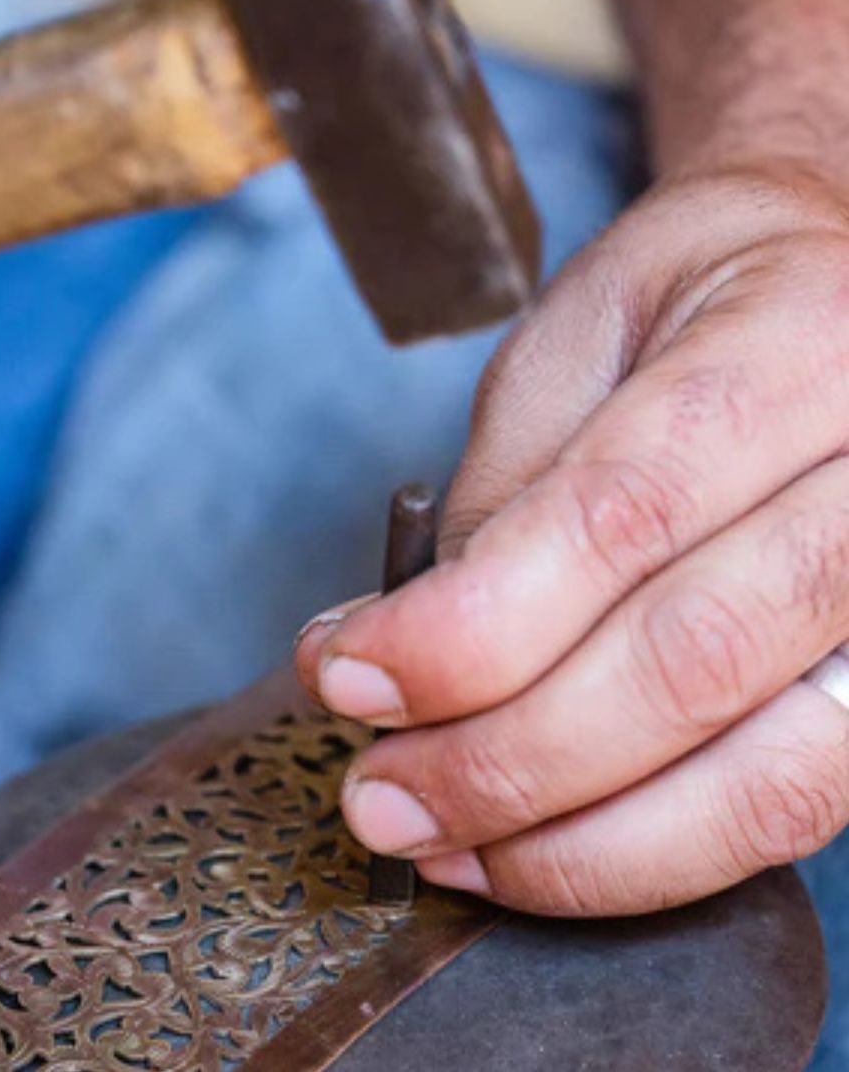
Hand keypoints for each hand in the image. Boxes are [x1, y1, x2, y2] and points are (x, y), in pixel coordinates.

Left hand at [296, 164, 848, 915]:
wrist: (839, 288)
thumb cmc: (697, 300)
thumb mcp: (577, 339)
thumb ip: (506, 491)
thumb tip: (406, 649)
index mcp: (796, 347)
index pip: (618, 518)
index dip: (465, 629)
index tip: (346, 677)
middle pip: (688, 662)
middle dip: (499, 758)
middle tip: (374, 794)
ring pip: (759, 779)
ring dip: (568, 845)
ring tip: (436, 843)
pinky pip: (782, 812)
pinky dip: (643, 858)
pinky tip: (532, 854)